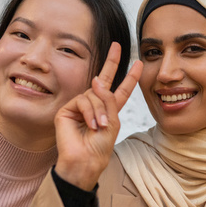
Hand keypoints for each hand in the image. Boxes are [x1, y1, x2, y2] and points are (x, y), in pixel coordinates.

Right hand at [54, 42, 141, 190]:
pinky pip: (83, 100)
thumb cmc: (101, 146)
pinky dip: (90, 113)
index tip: (138, 64)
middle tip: (118, 47)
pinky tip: (91, 125)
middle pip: (104, 79)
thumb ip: (108, 99)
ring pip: (94, 94)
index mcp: (109, 110)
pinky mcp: (67, 109)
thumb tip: (97, 79)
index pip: (120, 90)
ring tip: (100, 126)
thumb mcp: (113, 121)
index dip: (130, 77)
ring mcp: (80, 106)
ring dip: (100, 111)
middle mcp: (94, 105)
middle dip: (112, 62)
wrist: (86, 160)